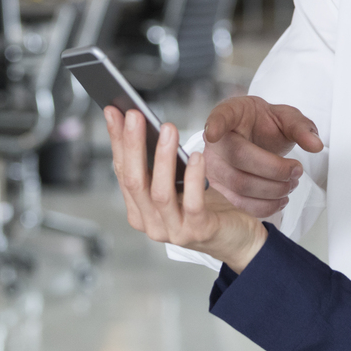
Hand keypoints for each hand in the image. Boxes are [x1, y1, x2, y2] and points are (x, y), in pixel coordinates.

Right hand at [105, 106, 267, 270]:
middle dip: (132, 145)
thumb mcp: (176, 185)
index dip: (117, 141)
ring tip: (168, 128)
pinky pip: (192, 203)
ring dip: (162, 158)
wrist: (236, 238)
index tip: (113, 111)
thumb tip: (145, 125)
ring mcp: (173, 231)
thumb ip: (159, 166)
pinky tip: (196, 156)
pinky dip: (192, 178)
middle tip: (134, 115)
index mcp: (139, 210)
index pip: (122, 171)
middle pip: (134, 181)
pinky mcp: (199, 231)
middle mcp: (150, 223)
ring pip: (160, 193)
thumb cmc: (205, 206)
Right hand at [201, 96, 324, 216]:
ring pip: (239, 185)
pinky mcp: (219, 190)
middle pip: (240, 158)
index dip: (215, 125)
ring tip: (291, 185)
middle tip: (297, 170)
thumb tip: (315, 145)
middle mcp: (216, 141)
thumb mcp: (286, 118)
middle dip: (275, 170)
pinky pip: (238, 204)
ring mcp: (212, 167)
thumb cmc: (265, 125)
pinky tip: (280, 200)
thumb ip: (301, 127)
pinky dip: (264, 207)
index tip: (214, 132)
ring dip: (273, 191)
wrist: (255, 139)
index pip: (220, 117)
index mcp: (231, 114)